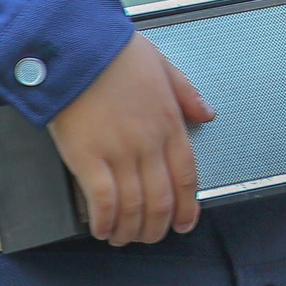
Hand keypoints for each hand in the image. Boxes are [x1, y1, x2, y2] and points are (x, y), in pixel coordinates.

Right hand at [46, 32, 213, 244]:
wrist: (78, 48)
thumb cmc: (115, 53)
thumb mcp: (163, 66)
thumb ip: (187, 93)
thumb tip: (207, 114)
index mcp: (170, 121)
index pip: (187, 175)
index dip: (187, 206)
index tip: (185, 222)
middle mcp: (149, 142)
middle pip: (162, 198)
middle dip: (158, 226)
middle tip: (151, 236)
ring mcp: (119, 152)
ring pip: (134, 206)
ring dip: (131, 230)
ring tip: (124, 238)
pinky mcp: (87, 157)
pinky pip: (102, 201)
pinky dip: (105, 221)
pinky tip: (102, 229)